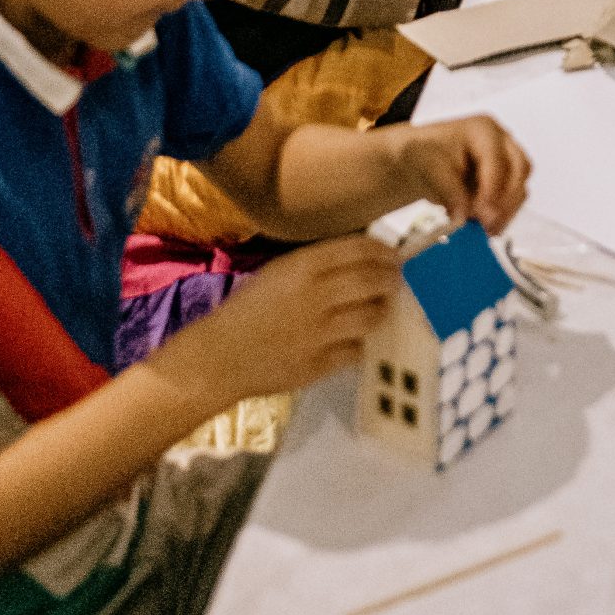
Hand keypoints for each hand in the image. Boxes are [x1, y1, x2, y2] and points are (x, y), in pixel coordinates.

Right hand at [179, 235, 397, 403]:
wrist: (219, 356)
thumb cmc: (249, 308)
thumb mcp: (280, 271)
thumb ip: (318, 263)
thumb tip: (363, 255)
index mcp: (303, 265)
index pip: (359, 249)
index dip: (384, 250)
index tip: (394, 255)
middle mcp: (316, 295)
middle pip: (373, 280)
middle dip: (392, 278)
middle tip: (396, 279)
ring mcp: (319, 333)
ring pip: (372, 315)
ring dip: (383, 308)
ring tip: (383, 306)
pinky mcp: (318, 365)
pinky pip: (356, 350)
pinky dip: (362, 342)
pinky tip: (358, 336)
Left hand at [385, 116, 530, 236]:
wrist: (422, 157)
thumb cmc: (427, 153)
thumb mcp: (432, 168)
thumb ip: (450, 191)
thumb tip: (464, 214)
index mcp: (483, 130)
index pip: (497, 161)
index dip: (492, 189)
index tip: (482, 214)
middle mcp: (501, 141)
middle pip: (520, 169)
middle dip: (506, 200)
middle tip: (488, 223)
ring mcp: (506, 159)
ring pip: (520, 185)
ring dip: (507, 210)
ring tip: (486, 229)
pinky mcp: (505, 178)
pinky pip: (514, 198)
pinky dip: (504, 213)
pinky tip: (487, 226)